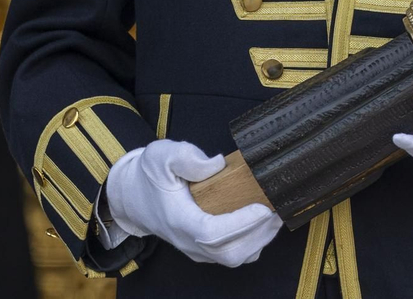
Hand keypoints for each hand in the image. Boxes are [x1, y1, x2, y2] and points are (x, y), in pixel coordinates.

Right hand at [104, 140, 281, 266]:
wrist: (133, 197)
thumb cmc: (149, 175)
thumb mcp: (161, 155)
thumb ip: (186, 157)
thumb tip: (216, 164)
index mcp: (179, 221)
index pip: (213, 233)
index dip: (241, 224)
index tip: (263, 208)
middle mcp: (189, 242)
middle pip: (230, 253)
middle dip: (260, 233)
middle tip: (279, 208)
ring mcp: (198, 250)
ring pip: (235, 258)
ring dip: (261, 239)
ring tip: (277, 213)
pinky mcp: (206, 250)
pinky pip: (234, 255)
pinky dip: (254, 242)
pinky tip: (265, 222)